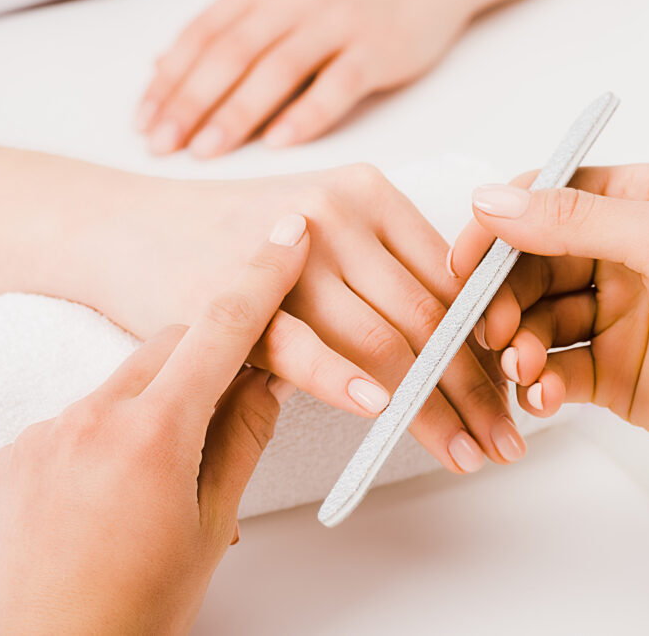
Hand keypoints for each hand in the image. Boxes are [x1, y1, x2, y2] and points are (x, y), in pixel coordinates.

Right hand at [0, 131, 517, 471]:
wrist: (131, 230)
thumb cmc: (231, 239)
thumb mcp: (317, 235)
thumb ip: (380, 275)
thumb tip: (454, 350)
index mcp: (371, 194)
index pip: (453, 279)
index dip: (494, 342)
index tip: (517, 391)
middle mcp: (341, 213)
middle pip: (431, 314)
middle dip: (478, 387)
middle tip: (509, 439)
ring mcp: (291, 251)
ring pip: (386, 338)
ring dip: (433, 406)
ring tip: (467, 454)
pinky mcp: (241, 296)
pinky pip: (305, 345)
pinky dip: (346, 380)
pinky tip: (384, 412)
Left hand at [0, 215, 308, 633]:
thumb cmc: (134, 610)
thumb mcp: (208, 525)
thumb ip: (240, 441)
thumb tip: (268, 380)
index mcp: (151, 435)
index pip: (221, 331)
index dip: (261, 277)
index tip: (287, 234)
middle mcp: (89, 418)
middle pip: (169, 348)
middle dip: (208, 357)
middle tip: (235, 395)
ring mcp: (42, 432)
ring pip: (122, 381)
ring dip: (157, 399)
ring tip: (163, 470)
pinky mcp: (11, 453)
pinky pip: (76, 414)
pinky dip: (109, 429)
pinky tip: (112, 487)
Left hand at [137, 0, 480, 156]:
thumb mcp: (278, 0)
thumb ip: (226, 33)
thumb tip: (160, 69)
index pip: (203, 35)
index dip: (169, 81)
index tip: (143, 122)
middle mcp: (295, 0)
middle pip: (231, 53)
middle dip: (191, 102)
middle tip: (162, 145)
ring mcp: (338, 23)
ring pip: (277, 70)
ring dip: (237, 113)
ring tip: (206, 151)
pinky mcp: (378, 50)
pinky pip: (337, 86)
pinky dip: (306, 115)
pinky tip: (279, 143)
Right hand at [450, 164, 648, 500]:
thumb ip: (573, 219)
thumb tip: (493, 200)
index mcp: (639, 204)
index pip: (544, 200)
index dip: (497, 229)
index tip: (464, 262)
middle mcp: (622, 255)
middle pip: (528, 265)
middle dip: (503, 298)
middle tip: (492, 328)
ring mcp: (614, 316)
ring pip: (533, 321)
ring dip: (517, 345)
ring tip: (525, 367)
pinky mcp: (610, 372)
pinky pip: (551, 370)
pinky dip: (538, 384)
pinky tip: (545, 395)